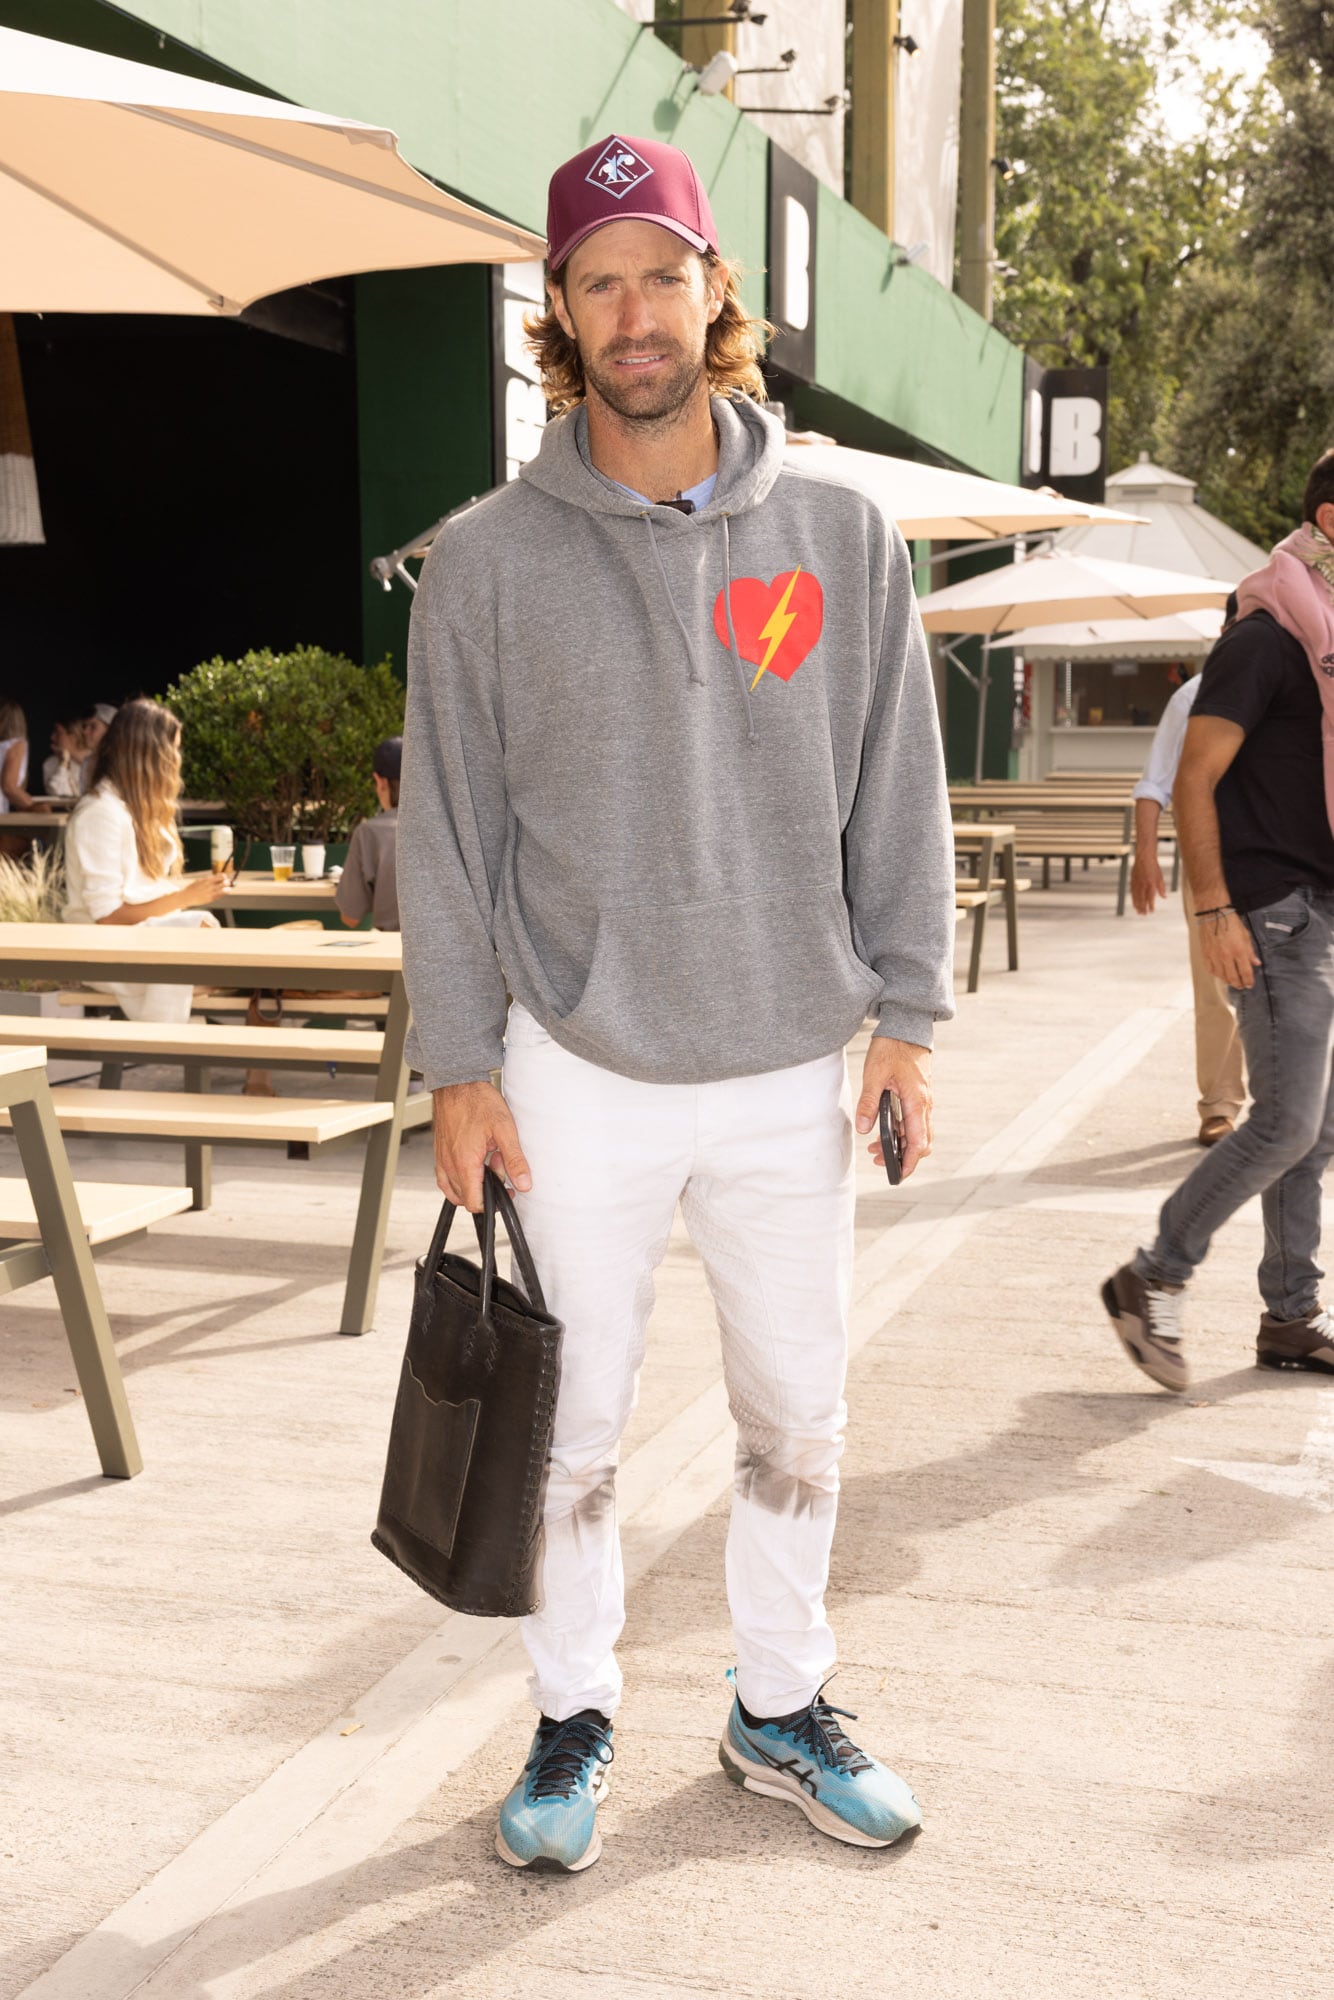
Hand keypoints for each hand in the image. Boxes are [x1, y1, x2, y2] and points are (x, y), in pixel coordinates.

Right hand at [180, 873, 227, 907]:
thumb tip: (217, 877)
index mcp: (207, 880)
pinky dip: (223, 894)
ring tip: (229, 889)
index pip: (220, 876)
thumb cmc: (194, 888)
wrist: (187, 897)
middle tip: (228, 882)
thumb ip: (209, 879)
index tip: (225, 877)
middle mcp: (210, 885)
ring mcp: (211, 892)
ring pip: (223, 890)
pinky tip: (224, 893)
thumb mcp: (200, 881)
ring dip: (227, 889)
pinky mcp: (210, 899)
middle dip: (227, 882)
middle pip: (224, 882)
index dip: (224, 876)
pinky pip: (219, 896)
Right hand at [433, 1079, 531, 1211]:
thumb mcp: (505, 1129)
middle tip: (498, 1162)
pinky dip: (459, 1179)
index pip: (474, 1203)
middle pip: (466, 1197)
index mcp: (465, 1163)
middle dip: (485, 1188)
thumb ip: (515, 1159)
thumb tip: (524, 1183)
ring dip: (472, 1183)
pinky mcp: (438, 1153)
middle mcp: (449, 1165)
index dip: (492, 1203)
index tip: (505, 1191)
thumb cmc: (478, 1101)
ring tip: (486, 1160)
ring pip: (454, 1190)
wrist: (457, 1083)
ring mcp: (441, 1159)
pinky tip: (472, 1163)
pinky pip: (444, 1178)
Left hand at [856, 1036, 931, 1179]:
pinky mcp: (918, 1096)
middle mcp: (924, 1104)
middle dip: (902, 1157)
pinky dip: (901, 1131)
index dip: (909, 1162)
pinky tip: (883, 1129)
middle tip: (879, 1159)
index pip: (918, 1143)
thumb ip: (868, 1103)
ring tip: (874, 1147)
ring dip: (900, 1144)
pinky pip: (914, 1121)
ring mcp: (923, 1100)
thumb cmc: (892, 1048)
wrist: (907, 1026)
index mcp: (917, 1102)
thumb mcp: (874, 1075)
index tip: (897, 1174)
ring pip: (916, 1132)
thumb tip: (863, 1130)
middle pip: (921, 1142)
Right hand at [1131, 848, 1166, 914]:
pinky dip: (1133, 899)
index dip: (1151, 905)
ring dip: (1137, 905)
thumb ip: (1161, 888)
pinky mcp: (1132, 881)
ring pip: (1136, 897)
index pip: (1150, 898)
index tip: (1151, 911)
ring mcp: (1137, 884)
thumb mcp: (1160, 878)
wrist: (1144, 858)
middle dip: (1143, 908)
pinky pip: (1132, 893)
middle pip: (1142, 899)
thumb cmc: (1154, 867)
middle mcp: (1143, 885)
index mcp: (1151, 884)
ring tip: (1138, 911)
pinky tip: (1134, 903)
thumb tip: (1164, 897)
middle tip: (1143, 914)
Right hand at [1198, 908, 1259, 988]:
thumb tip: (1256, 963)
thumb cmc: (1231, 923)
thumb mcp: (1246, 936)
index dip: (1249, 981)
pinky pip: (1211, 969)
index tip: (1250, 985)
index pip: (1246, 972)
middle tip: (1242, 986)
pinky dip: (1216, 974)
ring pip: (1221, 976)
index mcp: (1239, 951)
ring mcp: (1215, 956)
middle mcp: (1226, 956)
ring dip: (1228, 981)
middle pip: (1233, 977)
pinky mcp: (1206, 954)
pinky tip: (1220, 974)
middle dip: (1239, 984)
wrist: (1214, 914)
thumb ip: (1250, 952)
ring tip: (1232, 981)